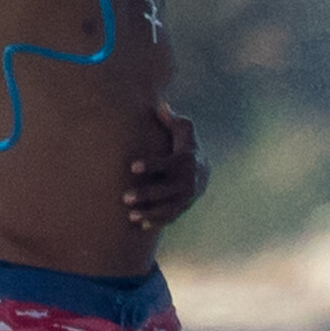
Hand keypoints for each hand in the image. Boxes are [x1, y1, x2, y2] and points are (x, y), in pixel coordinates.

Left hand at [124, 106, 209, 231]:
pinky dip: (156, 222)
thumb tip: (161, 106)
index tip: (132, 167)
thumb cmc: (187, 147)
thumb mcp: (184, 130)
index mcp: (184, 161)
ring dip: (149, 213)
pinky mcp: (182, 208)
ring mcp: (185, 198)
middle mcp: (186, 181)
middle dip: (146, 194)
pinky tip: (139, 224)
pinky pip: (170, 217)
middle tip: (125, 197)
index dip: (149, 165)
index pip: (165, 164)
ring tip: (130, 215)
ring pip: (167, 208)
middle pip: (165, 190)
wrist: (204, 172)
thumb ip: (173, 120)